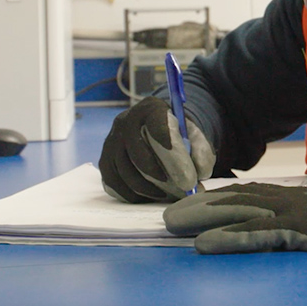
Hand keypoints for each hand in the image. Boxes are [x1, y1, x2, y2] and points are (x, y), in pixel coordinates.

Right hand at [99, 96, 214, 202]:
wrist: (156, 132)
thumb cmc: (177, 134)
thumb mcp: (194, 135)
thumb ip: (201, 150)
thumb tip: (200, 173)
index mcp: (151, 108)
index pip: (155, 120)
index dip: (166, 140)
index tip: (179, 160)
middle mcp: (126, 121)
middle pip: (136, 150)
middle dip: (159, 173)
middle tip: (181, 187)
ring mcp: (111, 141)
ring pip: (124, 170)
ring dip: (146, 188)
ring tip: (167, 195)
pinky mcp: (105, 160)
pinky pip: (112, 181)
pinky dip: (130, 194)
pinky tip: (147, 197)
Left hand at [163, 183, 306, 300]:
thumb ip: (296, 235)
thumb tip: (274, 242)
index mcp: (300, 200)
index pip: (250, 195)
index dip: (217, 200)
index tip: (190, 206)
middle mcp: (295, 200)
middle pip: (238, 199)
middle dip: (201, 206)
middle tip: (169, 215)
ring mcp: (299, 214)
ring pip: (241, 212)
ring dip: (204, 217)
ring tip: (174, 225)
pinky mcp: (302, 233)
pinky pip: (258, 236)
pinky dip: (229, 238)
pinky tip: (204, 244)